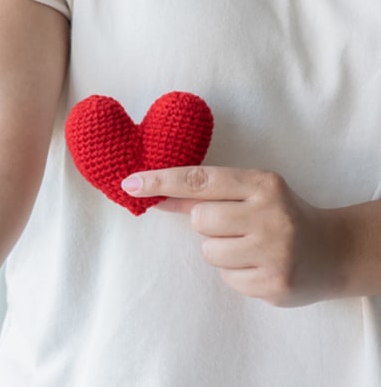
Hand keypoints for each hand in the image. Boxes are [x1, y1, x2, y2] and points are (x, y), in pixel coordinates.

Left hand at [122, 166, 347, 306]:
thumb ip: (206, 192)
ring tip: (250, 247)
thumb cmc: (280, 215)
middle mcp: (270, 215)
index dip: (161, 181)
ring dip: (220, 251)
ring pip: (208, 251)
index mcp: (262, 183)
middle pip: (199, 220)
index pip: (199, 179)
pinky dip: (236, 273)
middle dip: (208, 225)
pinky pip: (226, 278)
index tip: (130, 183)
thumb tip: (153, 192)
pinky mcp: (274, 284)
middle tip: (235, 226)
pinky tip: (259, 266)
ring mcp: (274, 252)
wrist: (334, 251)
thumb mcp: (251, 192)